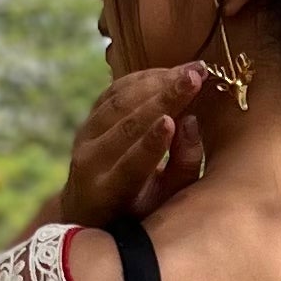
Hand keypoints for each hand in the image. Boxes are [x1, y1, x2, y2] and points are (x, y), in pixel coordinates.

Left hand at [58, 63, 209, 226]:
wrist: (89, 208)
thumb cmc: (138, 210)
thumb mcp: (164, 202)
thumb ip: (182, 168)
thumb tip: (190, 124)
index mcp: (107, 192)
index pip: (130, 166)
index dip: (152, 144)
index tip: (173, 121)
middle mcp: (89, 163)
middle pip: (127, 124)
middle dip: (165, 98)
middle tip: (196, 76)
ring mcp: (84, 138)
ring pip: (120, 101)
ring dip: (157, 81)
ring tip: (191, 70)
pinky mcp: (88, 119)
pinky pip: (114, 91)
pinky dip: (142, 79)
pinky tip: (169, 72)